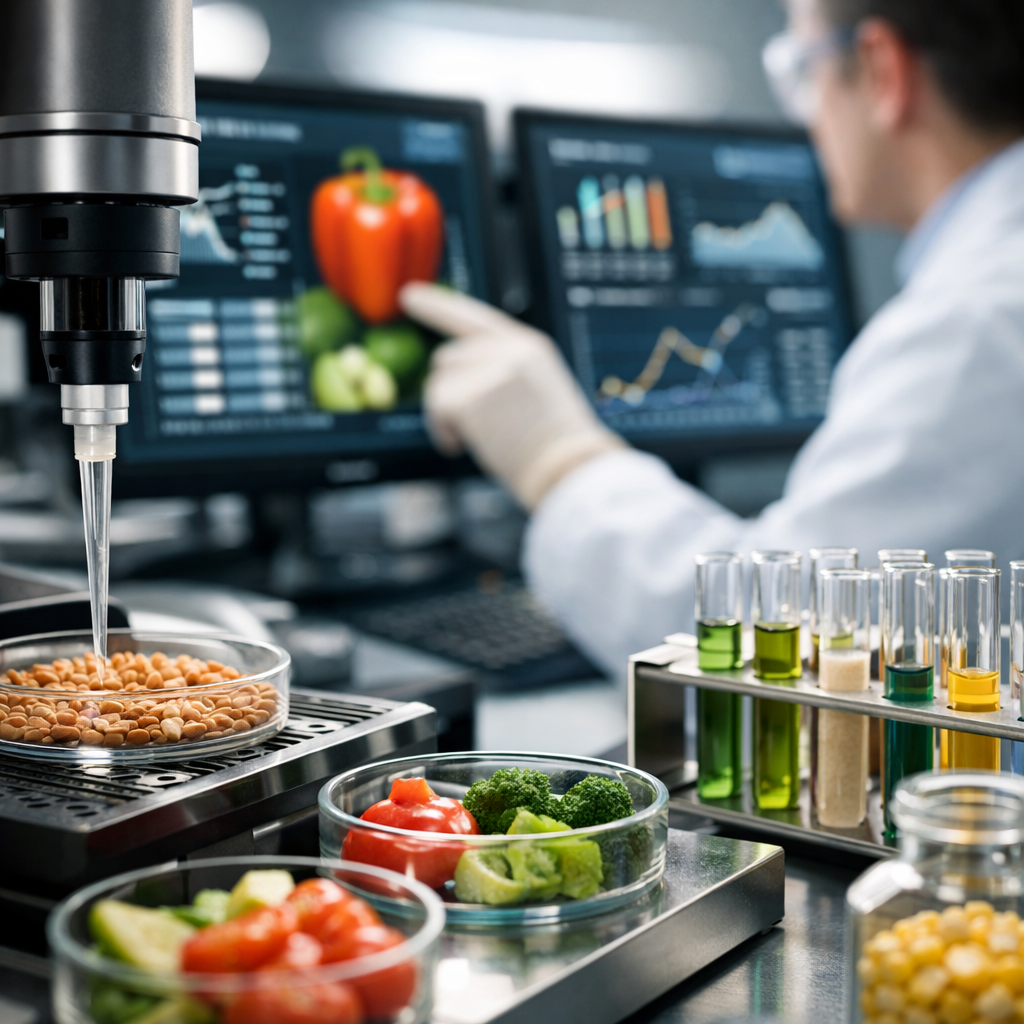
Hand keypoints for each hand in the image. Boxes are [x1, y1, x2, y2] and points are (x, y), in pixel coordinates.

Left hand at [400, 283, 625, 509]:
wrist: (568, 467)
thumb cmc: (553, 443)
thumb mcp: (537, 388)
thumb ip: (503, 370)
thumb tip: (455, 371)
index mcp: (528, 345)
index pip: (475, 317)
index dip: (438, 306)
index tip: (410, 295)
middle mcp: (509, 349)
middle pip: (448, 357)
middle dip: (449, 391)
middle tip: (466, 423)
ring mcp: (491, 370)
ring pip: (438, 382)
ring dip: (444, 413)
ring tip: (469, 436)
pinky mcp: (472, 396)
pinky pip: (436, 406)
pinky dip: (440, 429)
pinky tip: (458, 444)